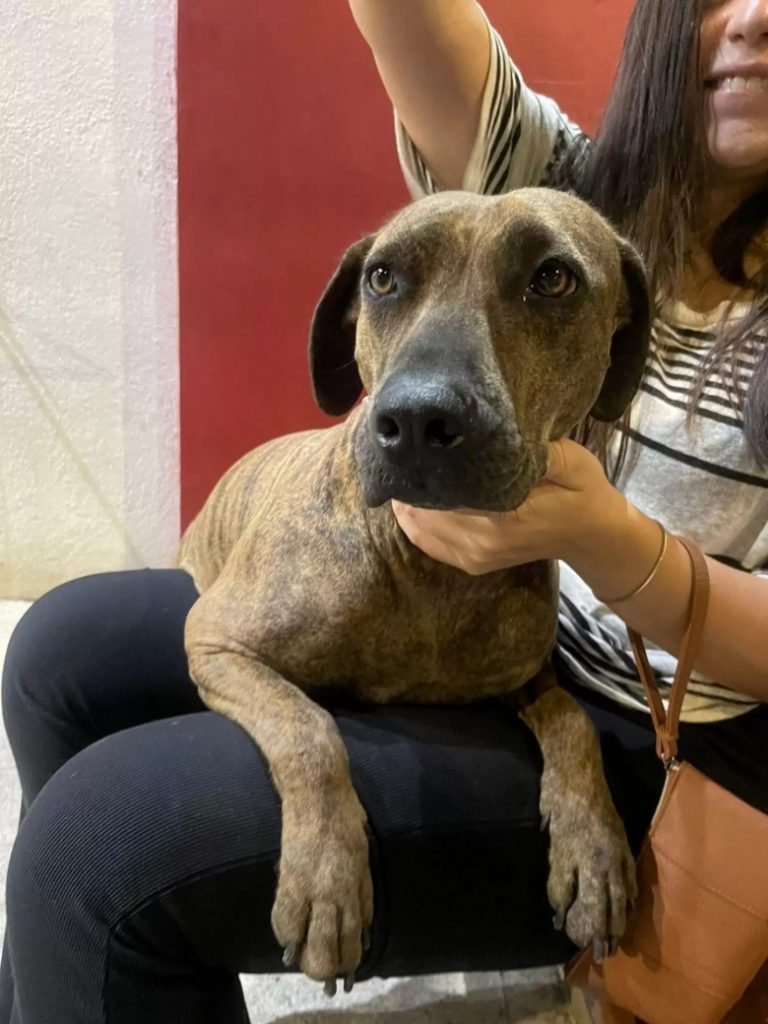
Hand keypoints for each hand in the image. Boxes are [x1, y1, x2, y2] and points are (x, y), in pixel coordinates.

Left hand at [391, 439, 625, 574]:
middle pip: (423, 508)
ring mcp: (474, 557)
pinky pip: (425, 543)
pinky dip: (411, 520)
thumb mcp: (569, 460)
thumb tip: (495, 432)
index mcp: (503, 516)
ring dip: (405, 498)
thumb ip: (535, 450)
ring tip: (396, 464)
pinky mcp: (470, 563)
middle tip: (393, 442)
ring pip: (417, 526)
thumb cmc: (581, 490)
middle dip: (408, 477)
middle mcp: (482, 542)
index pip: (444, 489)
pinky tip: (406, 495)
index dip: (422, 461)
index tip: (405, 433)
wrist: (591, 535)